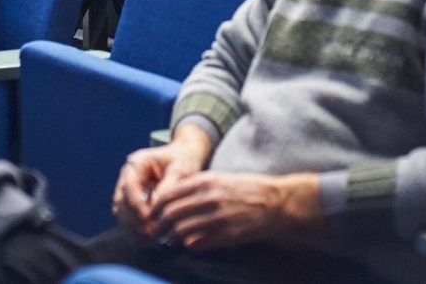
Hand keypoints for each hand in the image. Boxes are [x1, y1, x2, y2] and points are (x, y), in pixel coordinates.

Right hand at [112, 126, 211, 237]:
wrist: (185, 159)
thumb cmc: (183, 160)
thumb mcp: (180, 169)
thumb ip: (168, 186)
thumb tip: (156, 207)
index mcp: (136, 164)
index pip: (129, 187)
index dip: (137, 206)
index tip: (149, 221)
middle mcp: (127, 178)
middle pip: (122, 203)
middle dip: (135, 221)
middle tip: (152, 237)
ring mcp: (127, 191)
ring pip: (122, 215)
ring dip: (135, 230)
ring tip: (151, 242)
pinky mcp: (132, 205)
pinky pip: (129, 221)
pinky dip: (137, 232)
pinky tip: (150, 242)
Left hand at [150, 171, 322, 251]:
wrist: (274, 202)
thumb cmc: (246, 188)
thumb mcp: (220, 178)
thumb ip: (197, 185)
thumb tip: (172, 196)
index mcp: (206, 181)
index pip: (169, 194)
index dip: (156, 207)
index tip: (151, 214)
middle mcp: (209, 198)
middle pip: (171, 214)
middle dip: (159, 225)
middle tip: (155, 232)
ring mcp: (217, 218)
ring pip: (181, 231)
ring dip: (171, 239)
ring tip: (168, 241)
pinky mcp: (226, 236)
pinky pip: (197, 243)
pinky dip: (187, 246)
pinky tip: (186, 246)